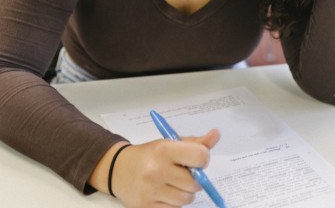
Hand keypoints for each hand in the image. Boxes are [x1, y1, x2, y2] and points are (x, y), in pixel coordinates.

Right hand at [104, 130, 220, 207]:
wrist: (118, 169)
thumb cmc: (149, 155)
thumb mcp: (170, 143)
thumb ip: (196, 142)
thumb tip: (216, 134)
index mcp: (164, 150)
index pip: (200, 156)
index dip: (203, 159)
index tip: (197, 159)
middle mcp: (156, 170)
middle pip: (195, 182)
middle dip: (194, 179)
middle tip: (183, 173)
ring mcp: (150, 190)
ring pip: (186, 199)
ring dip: (185, 192)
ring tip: (173, 183)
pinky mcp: (146, 206)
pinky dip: (174, 202)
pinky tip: (164, 192)